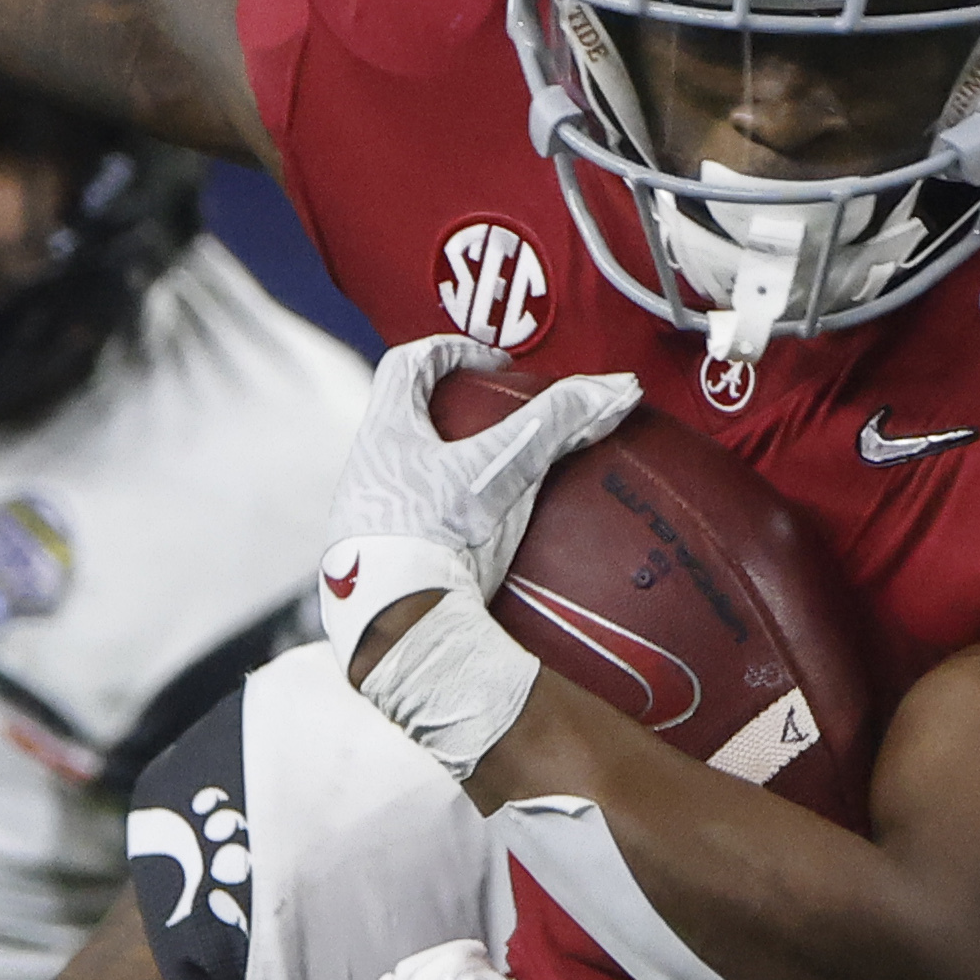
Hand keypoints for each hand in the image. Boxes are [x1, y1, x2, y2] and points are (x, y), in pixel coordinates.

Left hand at [312, 342, 631, 770]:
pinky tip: (474, 544)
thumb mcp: (504, 471)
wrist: (397, 628)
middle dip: (449, 415)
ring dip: (443, 473)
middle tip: (494, 423)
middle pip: (403, 423)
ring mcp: (362, 525)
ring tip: (491, 484)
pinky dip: (441, 526)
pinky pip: (409, 533)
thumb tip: (618, 388)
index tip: (492, 362)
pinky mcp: (372, 571)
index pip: (408, 365)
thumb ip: (559, 424)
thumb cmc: (439, 536)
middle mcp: (363, 475)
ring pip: (403, 479)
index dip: (451, 351)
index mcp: (384, 436)